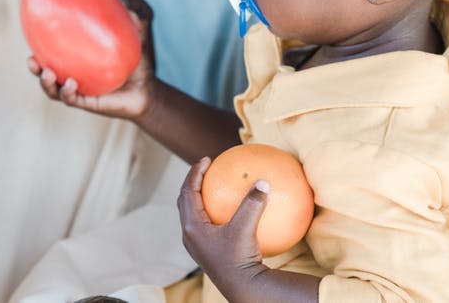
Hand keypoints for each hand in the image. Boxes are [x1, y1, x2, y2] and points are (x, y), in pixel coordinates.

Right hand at [27, 0, 157, 119]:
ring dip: (45, 82)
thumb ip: (130, 10)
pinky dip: (67, 92)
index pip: (53, 52)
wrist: (149, 89)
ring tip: (46, 72)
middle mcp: (72, 76)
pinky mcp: (88, 103)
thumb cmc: (138, 59)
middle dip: (35, 67)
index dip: (39, 44)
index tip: (31, 31)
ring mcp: (79, 91)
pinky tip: (70, 83)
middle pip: (45, 73)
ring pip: (53, 89)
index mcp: (76, 60)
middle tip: (31, 59)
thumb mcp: (136, 32)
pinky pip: (72, 99)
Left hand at [178, 157, 269, 294]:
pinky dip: (213, 212)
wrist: (241, 288)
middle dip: (194, 182)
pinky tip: (230, 212)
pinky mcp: (207, 251)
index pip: (187, 192)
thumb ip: (253, 203)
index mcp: (192, 226)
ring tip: (213, 186)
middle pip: (185, 201)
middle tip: (206, 169)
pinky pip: (205, 225)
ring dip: (200, 197)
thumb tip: (263, 181)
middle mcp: (190, 235)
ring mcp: (197, 245)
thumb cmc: (240, 259)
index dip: (194, 172)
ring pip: (193, 214)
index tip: (206, 159)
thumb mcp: (246, 228)